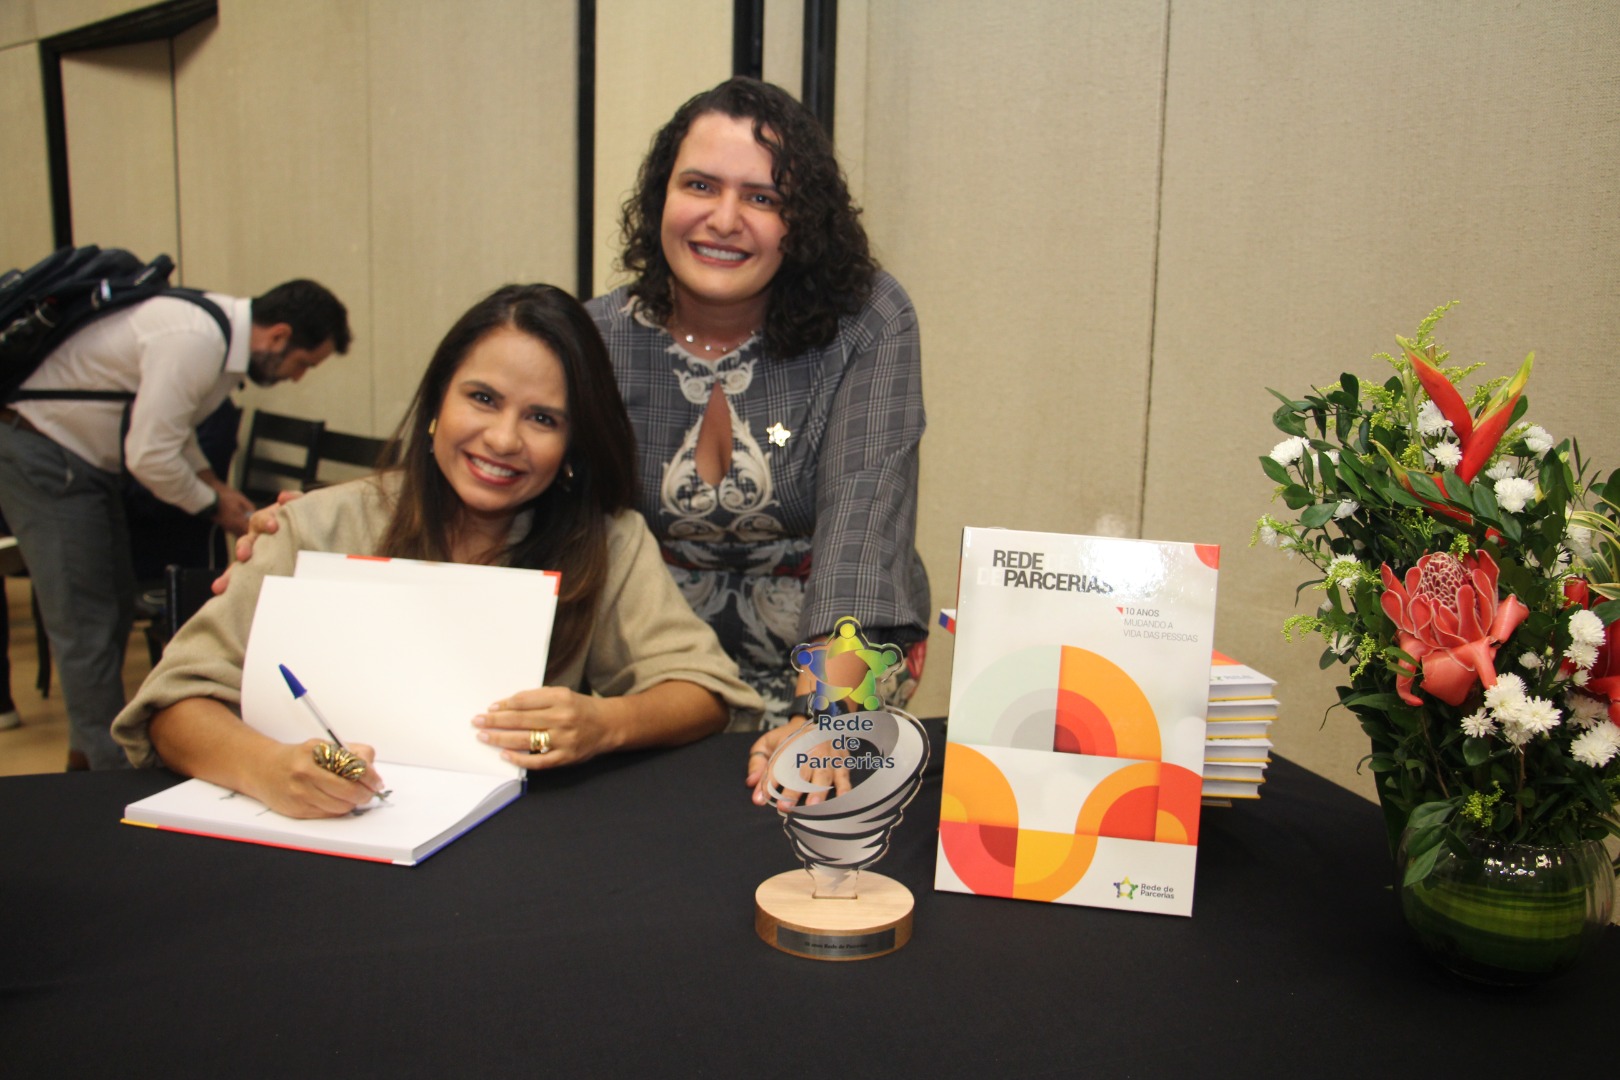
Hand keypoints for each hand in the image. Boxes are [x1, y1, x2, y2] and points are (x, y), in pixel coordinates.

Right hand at [211, 490, 301, 594]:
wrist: (316, 537)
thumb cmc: (304, 520)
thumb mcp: (303, 508)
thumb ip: (296, 500)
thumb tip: (283, 497)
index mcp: (269, 523)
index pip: (261, 520)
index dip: (265, 522)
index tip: (273, 526)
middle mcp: (259, 540)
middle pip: (246, 542)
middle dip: (243, 549)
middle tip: (244, 556)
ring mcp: (258, 556)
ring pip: (241, 564)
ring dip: (230, 574)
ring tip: (221, 586)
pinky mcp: (261, 572)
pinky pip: (244, 579)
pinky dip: (232, 586)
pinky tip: (224, 595)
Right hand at [251, 738, 386, 818]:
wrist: (263, 769)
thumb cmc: (298, 758)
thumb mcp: (324, 746)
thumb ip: (351, 753)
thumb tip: (372, 770)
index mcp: (315, 752)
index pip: (353, 767)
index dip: (370, 777)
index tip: (377, 782)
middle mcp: (306, 772)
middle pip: (349, 791)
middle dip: (364, 794)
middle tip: (368, 793)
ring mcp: (300, 793)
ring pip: (341, 807)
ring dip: (351, 804)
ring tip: (350, 796)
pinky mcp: (297, 810)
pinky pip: (328, 815)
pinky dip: (336, 810)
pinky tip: (334, 801)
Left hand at [473, 687, 612, 768]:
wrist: (608, 725)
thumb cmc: (580, 709)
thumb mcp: (562, 695)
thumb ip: (537, 699)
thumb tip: (505, 706)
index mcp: (560, 698)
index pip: (524, 701)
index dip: (504, 705)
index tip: (490, 708)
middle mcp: (562, 718)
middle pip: (521, 720)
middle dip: (496, 721)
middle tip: (477, 722)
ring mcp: (564, 739)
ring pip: (526, 740)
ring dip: (501, 738)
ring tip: (484, 736)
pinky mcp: (566, 757)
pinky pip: (538, 761)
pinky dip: (519, 759)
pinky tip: (504, 755)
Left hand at [746, 719, 852, 809]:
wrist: (821, 717)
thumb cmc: (791, 737)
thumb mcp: (768, 742)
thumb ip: (757, 762)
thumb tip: (751, 783)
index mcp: (789, 745)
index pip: (776, 765)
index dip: (768, 782)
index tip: (761, 798)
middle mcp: (809, 751)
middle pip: (800, 772)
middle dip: (793, 790)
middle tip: (784, 806)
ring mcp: (827, 758)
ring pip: (823, 775)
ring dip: (818, 791)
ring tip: (812, 806)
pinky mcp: (842, 763)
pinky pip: (844, 778)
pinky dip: (844, 789)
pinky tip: (842, 800)